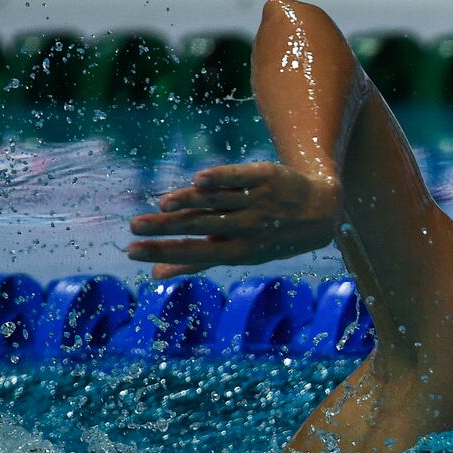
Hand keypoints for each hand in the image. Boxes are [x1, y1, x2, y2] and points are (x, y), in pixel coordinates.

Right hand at [128, 162, 339, 278]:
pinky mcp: (265, 177)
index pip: (194, 252)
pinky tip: (198, 181)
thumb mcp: (238, 252)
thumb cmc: (269, 235)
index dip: (163, 252)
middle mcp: (247, 228)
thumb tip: (156, 275)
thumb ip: (197, 261)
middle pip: (201, 227)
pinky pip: (240, 178)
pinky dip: (220, 179)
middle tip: (134, 227)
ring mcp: (257, 203)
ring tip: (163, 205)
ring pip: (219, 203)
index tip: (132, 251)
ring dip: (191, 203)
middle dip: (166, 228)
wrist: (320, 210)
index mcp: (238, 251)